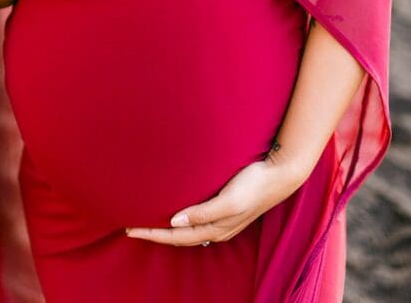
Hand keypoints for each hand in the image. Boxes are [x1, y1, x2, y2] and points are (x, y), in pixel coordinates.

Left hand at [125, 152, 307, 246]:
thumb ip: (204, 212)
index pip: (176, 236)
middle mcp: (216, 228)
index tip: (130, 228)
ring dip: (167, 228)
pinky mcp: (226, 209)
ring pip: (187, 230)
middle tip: (131, 226)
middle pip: (178, 236)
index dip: (153, 233)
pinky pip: (197, 220)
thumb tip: (176, 222)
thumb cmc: (254, 184)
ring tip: (148, 220)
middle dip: (155, 233)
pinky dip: (182, 220)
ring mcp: (222, 220)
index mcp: (215, 228)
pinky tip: (176, 212)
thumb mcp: (229, 199)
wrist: (280, 175)